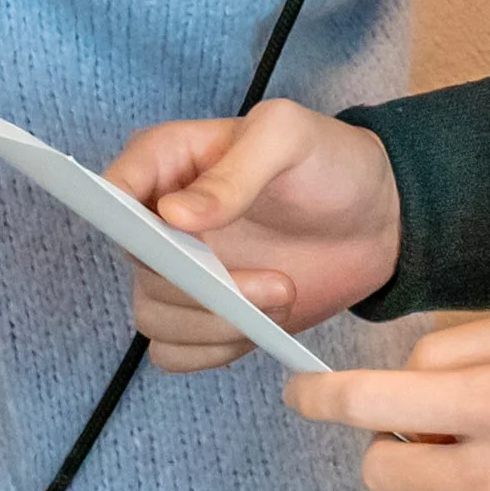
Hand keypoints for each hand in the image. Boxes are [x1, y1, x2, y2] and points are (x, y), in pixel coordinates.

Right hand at [108, 101, 404, 367]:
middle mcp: (160, 220)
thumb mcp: (290, 138)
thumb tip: (174, 214)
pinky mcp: (204, 315)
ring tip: (279, 300)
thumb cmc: (329, 161)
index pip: (110, 191)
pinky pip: (174, 352)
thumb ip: (235, 171)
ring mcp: (181, 271)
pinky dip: (212, 352)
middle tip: (275, 282)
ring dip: (214, 324)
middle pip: (138, 268)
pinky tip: (260, 330)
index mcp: (166, 162)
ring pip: (153, 317)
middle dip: (203, 287)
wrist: (378, 219)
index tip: (176, 237)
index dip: (125, 220)